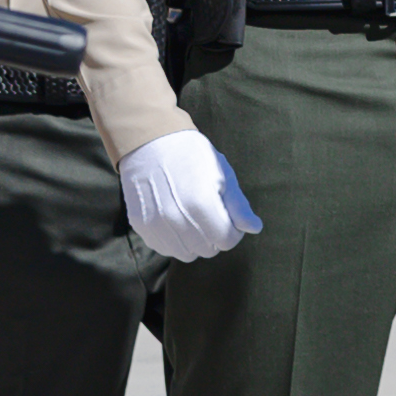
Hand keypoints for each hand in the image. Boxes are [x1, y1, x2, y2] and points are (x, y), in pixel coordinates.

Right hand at [119, 129, 258, 260]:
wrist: (150, 142)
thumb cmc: (193, 155)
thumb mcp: (222, 174)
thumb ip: (239, 206)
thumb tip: (254, 229)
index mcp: (202, 206)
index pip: (228, 241)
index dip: (233, 230)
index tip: (227, 214)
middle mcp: (178, 220)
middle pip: (208, 250)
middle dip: (214, 235)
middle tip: (209, 212)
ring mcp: (157, 225)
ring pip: (186, 253)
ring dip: (194, 241)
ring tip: (192, 216)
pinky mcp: (141, 226)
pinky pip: (165, 248)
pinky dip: (174, 240)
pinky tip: (174, 219)